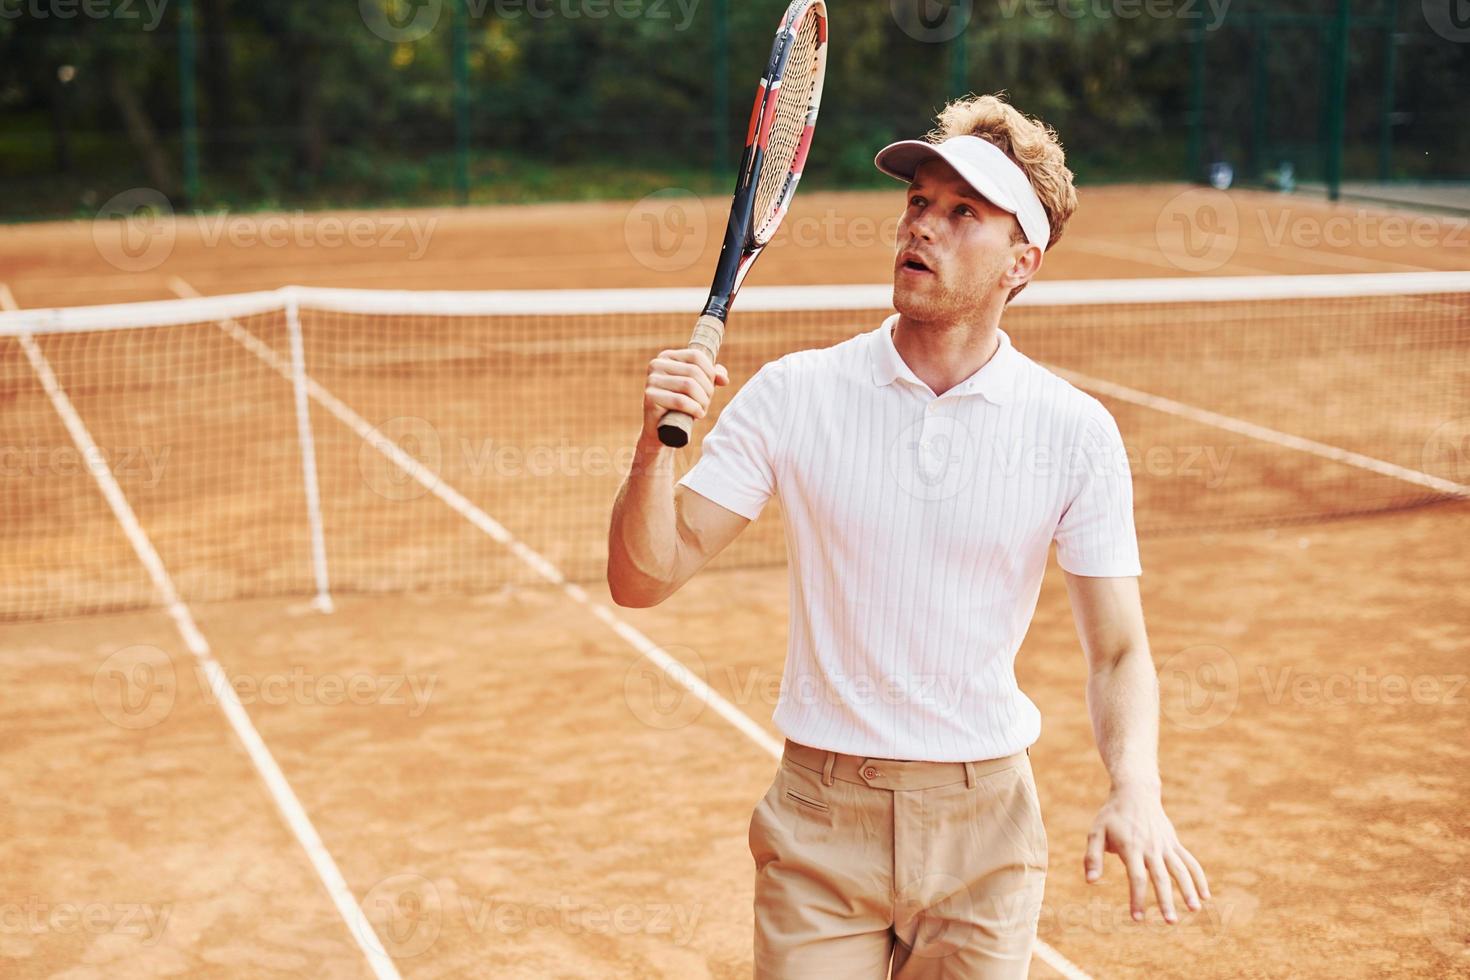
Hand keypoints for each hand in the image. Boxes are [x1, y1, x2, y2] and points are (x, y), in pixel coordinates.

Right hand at [640, 348, 729, 447]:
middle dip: (707, 389)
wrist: (661, 430)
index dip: (710, 372)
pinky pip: (680, 400)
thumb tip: (724, 378)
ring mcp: (651, 380)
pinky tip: (698, 414)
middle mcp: (656, 365)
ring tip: (702, 410)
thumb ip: (712, 377)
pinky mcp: (650, 397)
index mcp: (667, 357)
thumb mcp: (698, 387)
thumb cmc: (681, 406)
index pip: (696, 356)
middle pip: (693, 371)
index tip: (712, 387)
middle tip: (706, 403)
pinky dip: (694, 408)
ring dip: (702, 400)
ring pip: (688, 385)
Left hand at [1084, 785, 1209, 924]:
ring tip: (1194, 910)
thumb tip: (1090, 881)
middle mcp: (1151, 847)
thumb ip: (1092, 856)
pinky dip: (1199, 877)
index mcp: (1131, 847)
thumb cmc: (1112, 815)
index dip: (1137, 898)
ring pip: (1180, 870)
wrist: (1135, 792)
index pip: (1136, 877)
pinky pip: (1189, 861)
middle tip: (1170, 922)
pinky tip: (1205, 896)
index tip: (1138, 919)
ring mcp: (1165, 845)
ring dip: (1188, 890)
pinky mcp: (1174, 843)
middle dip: (1166, 900)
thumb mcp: (1096, 832)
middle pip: (1161, 877)